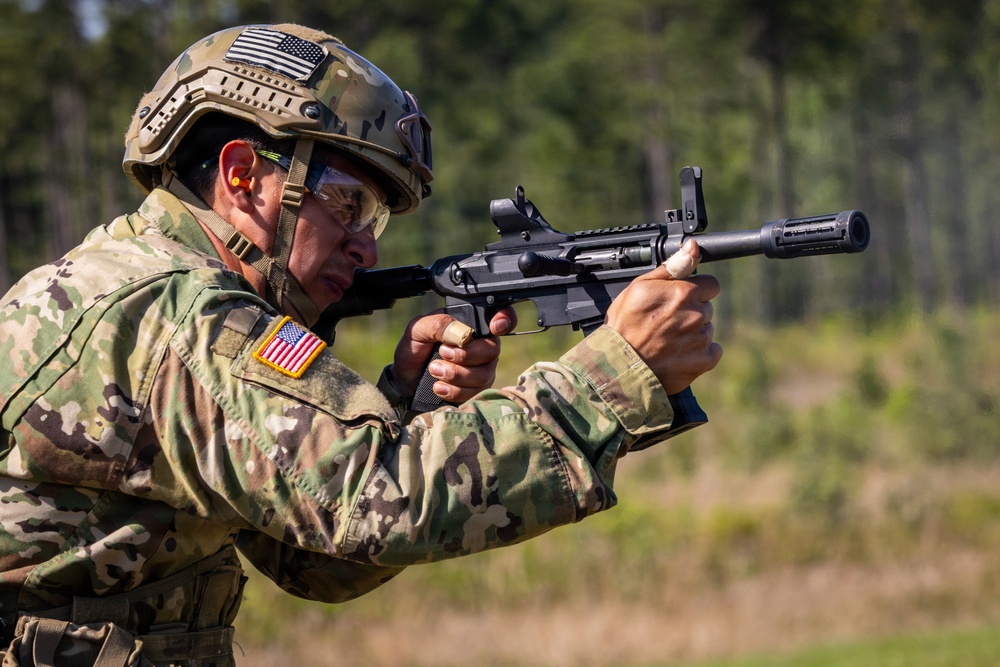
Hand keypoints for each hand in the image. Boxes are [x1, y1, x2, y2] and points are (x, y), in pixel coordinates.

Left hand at [391, 308, 516, 402]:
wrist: (404, 380)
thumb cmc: (414, 350)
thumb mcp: (418, 330)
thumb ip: (439, 324)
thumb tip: (463, 333)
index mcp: (470, 324)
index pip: (499, 317)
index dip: (505, 320)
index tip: (495, 327)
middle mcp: (482, 345)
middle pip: (492, 349)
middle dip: (466, 355)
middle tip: (442, 353)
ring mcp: (482, 368)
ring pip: (485, 374)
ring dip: (457, 374)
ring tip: (434, 370)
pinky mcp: (477, 390)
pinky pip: (476, 393)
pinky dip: (455, 391)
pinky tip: (438, 386)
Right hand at [604, 240, 722, 394]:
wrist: (619, 366)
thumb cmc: (625, 325)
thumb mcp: (640, 287)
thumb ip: (672, 267)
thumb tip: (692, 247)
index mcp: (684, 293)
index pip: (710, 284)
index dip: (695, 290)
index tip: (679, 299)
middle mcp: (697, 314)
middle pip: (707, 307)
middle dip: (691, 311)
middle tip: (666, 322)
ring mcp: (701, 339)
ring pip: (707, 329)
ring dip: (694, 332)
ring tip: (668, 340)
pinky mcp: (703, 361)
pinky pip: (712, 351)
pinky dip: (700, 353)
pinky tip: (679, 353)